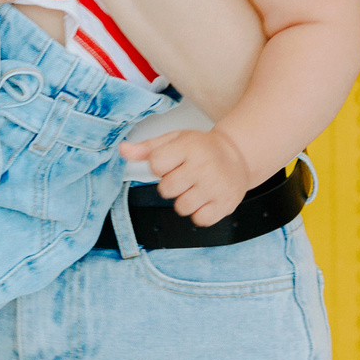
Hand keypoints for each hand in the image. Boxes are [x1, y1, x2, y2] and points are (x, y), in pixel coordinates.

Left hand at [117, 127, 257, 226]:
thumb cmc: (202, 148)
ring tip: (196, 187)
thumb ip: (147, 148)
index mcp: (189, 147)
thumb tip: (123, 150)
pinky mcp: (225, 204)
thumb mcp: (175, 140)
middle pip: (166, 189)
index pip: (156, 164)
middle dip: (171, 185)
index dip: (160, 166)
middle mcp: (203, 166)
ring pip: (181, 208)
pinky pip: (199, 219)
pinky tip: (206, 198)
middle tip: (184, 176)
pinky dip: (200, 213)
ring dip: (185, 200)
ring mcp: (215, 186)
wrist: (237, 155)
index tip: (172, 162)